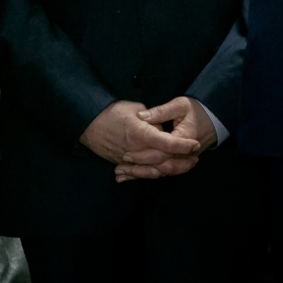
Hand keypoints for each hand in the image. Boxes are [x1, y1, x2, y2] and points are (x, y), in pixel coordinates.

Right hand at [79, 99, 204, 177]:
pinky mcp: (122, 164)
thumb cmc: (112, 111)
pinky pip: (140, 173)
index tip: (195, 144)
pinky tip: (165, 172)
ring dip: (171, 170)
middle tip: (194, 157)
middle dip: (182, 162)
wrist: (87, 123)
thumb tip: (163, 126)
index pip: (167, 144)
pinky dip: (154, 174)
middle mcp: (136, 150)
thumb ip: (153, 119)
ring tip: (184, 166)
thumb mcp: (135, 108)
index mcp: (141, 134)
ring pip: (153, 172)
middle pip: (163, 163)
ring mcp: (128, 160)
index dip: (183, 146)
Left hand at [113, 96, 217, 182]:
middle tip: (119, 168)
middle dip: (139, 170)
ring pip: (162, 172)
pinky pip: (166, 172)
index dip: (143, 155)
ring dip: (142, 175)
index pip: (161, 153)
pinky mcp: (182, 161)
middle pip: (160, 167)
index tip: (126, 155)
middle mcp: (185, 154)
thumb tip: (140, 117)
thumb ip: (160, 111)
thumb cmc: (197, 109)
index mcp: (183, 139)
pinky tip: (134, 176)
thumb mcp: (180, 105)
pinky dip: (150, 174)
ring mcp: (185, 160)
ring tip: (122, 176)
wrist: (216, 118)